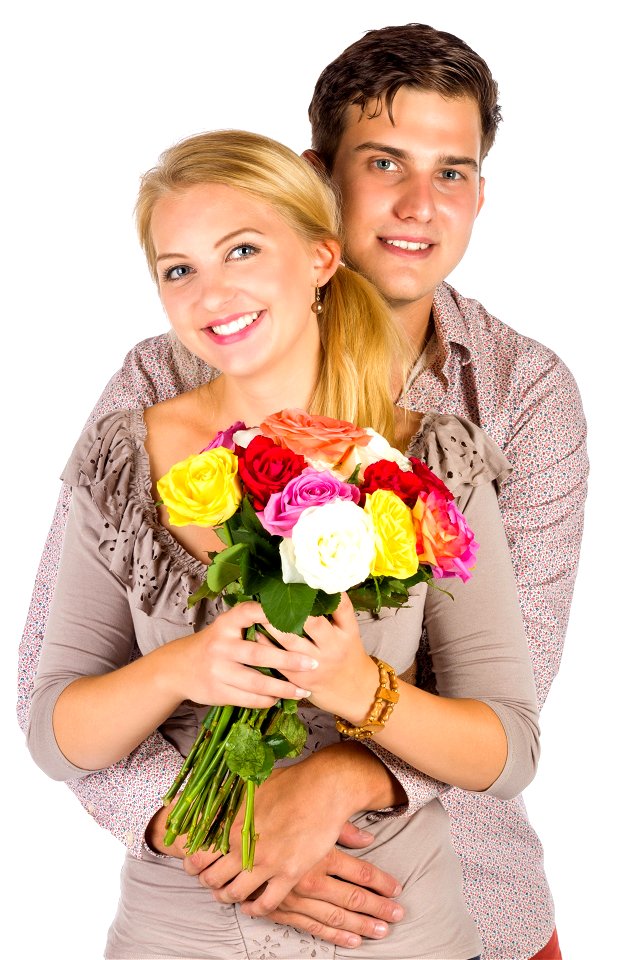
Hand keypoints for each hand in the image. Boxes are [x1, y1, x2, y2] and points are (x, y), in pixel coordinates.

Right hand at [165, 600, 317, 707]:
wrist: (178, 668)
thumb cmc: (215, 643)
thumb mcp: (226, 627)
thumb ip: (251, 623)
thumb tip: (293, 618)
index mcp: (225, 624)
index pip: (248, 613)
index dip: (270, 614)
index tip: (297, 617)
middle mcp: (220, 645)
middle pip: (258, 654)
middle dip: (289, 661)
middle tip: (314, 664)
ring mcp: (217, 670)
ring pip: (256, 682)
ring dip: (283, 688)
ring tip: (303, 691)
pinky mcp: (217, 692)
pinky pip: (247, 699)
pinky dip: (267, 700)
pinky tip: (280, 699)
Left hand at [184, 742, 399, 914]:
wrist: (324, 788)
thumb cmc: (290, 781)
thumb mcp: (252, 784)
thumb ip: (231, 797)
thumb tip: (215, 796)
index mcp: (232, 824)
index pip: (198, 855)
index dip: (192, 863)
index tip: (195, 865)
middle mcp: (244, 847)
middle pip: (212, 878)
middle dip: (208, 882)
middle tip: (211, 881)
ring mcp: (267, 863)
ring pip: (234, 894)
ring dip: (227, 897)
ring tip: (228, 895)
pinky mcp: (289, 874)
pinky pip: (266, 903)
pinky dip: (255, 909)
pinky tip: (252, 905)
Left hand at [260, 594, 379, 721]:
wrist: (355, 693)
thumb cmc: (348, 656)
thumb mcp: (350, 634)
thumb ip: (338, 613)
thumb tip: (316, 585)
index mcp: (348, 633)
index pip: (341, 607)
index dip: (327, 592)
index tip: (307, 579)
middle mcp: (334, 647)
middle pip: (313, 623)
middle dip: (293, 608)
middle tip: (275, 592)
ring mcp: (316, 664)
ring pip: (291, 641)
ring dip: (272, 624)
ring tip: (259, 610)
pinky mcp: (301, 679)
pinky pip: (280, 660)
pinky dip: (266, 645)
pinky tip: (256, 633)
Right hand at [262, 823, 403, 948]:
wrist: (233, 838)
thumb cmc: (276, 821)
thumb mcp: (313, 817)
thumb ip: (343, 829)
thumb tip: (368, 838)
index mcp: (320, 854)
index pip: (362, 873)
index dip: (382, 883)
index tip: (397, 889)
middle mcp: (310, 879)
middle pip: (353, 899)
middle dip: (378, 909)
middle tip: (397, 916)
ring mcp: (295, 898)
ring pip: (336, 918)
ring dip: (361, 927)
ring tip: (382, 932)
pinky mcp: (281, 910)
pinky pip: (313, 927)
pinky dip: (334, 937)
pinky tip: (352, 941)